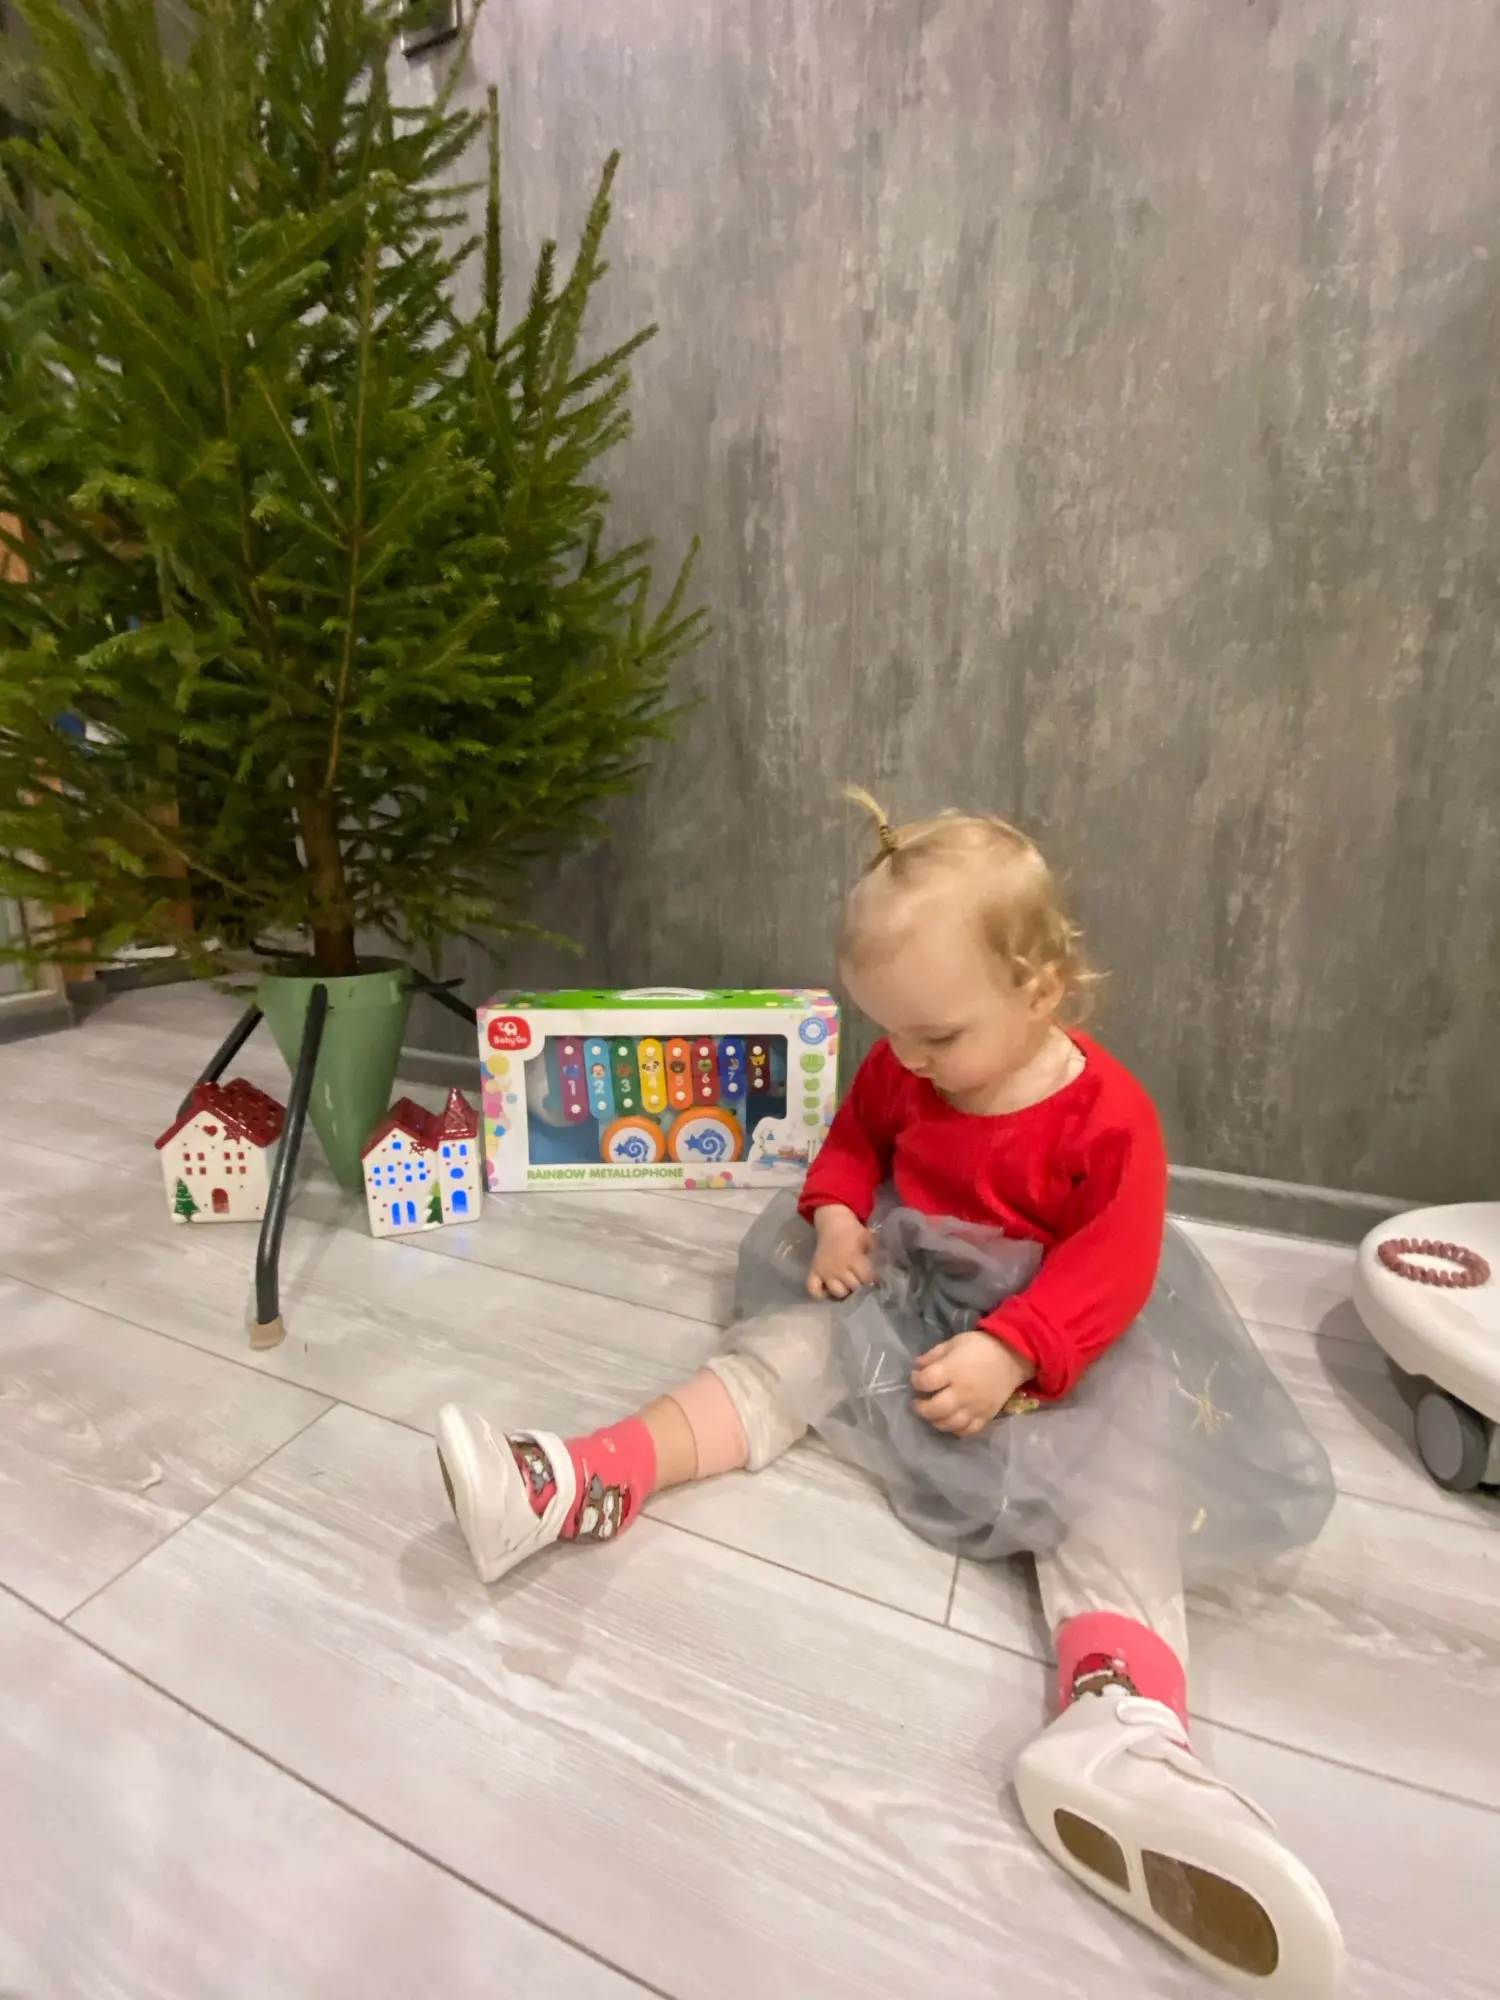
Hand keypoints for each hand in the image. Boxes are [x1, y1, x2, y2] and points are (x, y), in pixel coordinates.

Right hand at [807, 1204, 874, 1298]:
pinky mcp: (814, 1271)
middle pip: (853, 1287)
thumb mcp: (870, 1239)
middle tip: (863, 1283)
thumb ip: (878, 1254)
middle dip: (860, 1286)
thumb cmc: (855, 1233)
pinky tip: (828, 1292)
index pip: (866, 1279)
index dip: (873, 1280)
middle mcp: (838, 1267)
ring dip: (845, 1290)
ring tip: (849, 1286)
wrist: (834, 1223)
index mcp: (853, 1258)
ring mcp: (825, 1270)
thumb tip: (886, 1270)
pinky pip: (813, 1289)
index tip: (876, 1280)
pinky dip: (820, 1294)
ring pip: (837, 1291)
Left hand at [911, 1330, 1034, 1436]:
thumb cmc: (980, 1346)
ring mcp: (974, 1407)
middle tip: (918, 1402)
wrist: (1012, 1356)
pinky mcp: (986, 1416)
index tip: (916, 1377)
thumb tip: (917, 1365)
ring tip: (933, 1413)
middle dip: (921, 1408)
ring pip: (950, 1424)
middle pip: (935, 1409)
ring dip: (936, 1421)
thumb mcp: (954, 1343)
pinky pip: (968, 1431)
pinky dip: (956, 1430)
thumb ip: (934, 1355)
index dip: (916, 1380)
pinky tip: (951, 1422)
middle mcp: (962, 1392)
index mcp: (953, 1370)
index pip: (926, 1382)